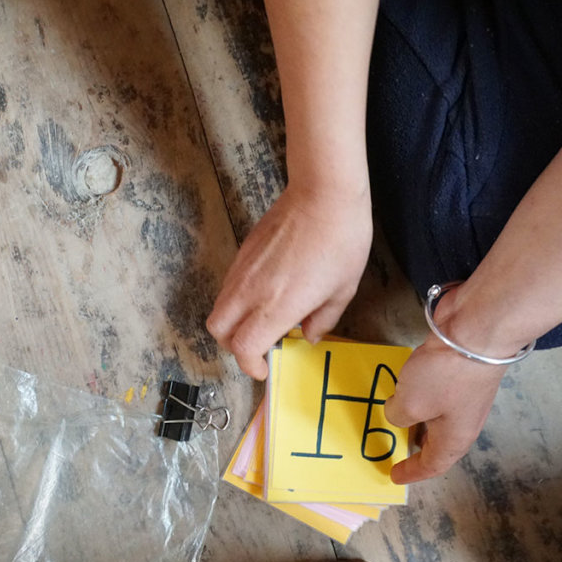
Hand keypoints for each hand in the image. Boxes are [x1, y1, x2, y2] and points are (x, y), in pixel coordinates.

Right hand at [206, 182, 371, 378]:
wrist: (324, 193)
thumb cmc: (342, 241)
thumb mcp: (343, 290)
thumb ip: (322, 320)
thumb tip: (306, 335)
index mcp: (277, 306)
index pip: (243, 347)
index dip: (251, 365)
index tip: (266, 367)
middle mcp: (251, 290)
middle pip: (218, 331)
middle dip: (234, 346)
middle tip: (259, 346)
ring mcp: (242, 269)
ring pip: (220, 307)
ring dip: (235, 323)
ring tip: (264, 320)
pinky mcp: (242, 252)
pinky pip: (229, 286)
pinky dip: (239, 301)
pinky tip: (267, 292)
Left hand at [384, 330, 506, 484]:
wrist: (477, 331)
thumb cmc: (445, 377)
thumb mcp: (410, 403)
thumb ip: (398, 414)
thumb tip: (398, 411)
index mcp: (454, 438)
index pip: (432, 464)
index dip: (412, 472)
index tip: (393, 476)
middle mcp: (461, 420)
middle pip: (436, 441)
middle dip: (415, 446)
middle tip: (394, 448)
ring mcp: (461, 394)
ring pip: (434, 415)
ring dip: (416, 419)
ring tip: (395, 418)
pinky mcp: (456, 372)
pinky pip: (433, 393)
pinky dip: (418, 396)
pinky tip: (404, 388)